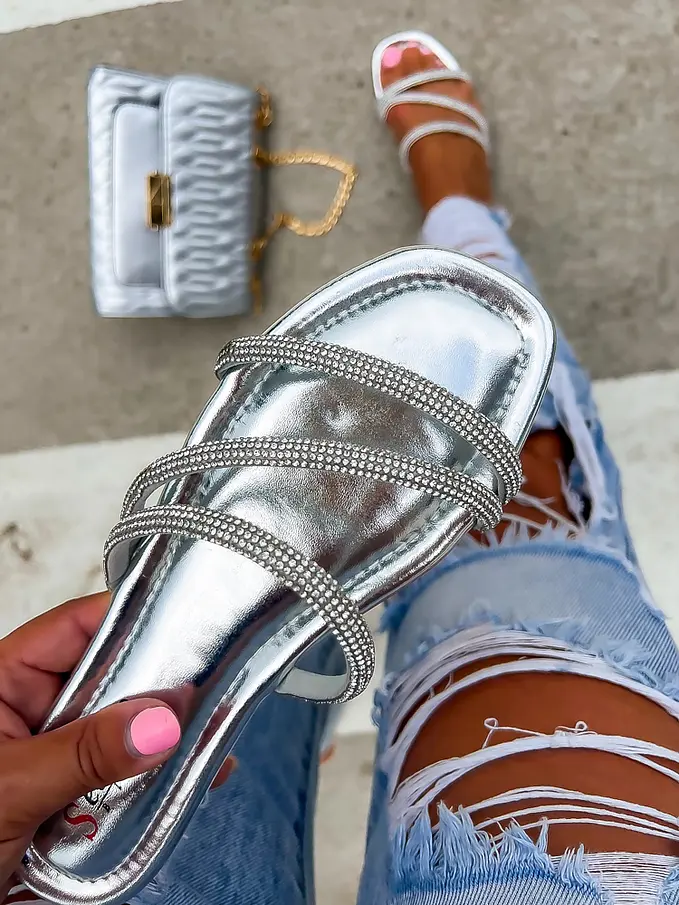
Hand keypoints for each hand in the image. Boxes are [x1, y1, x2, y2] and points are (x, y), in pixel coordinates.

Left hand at [0, 593, 180, 893]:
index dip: (129, 620)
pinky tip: (193, 780)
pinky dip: (157, 785)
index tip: (185, 625)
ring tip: (208, 738)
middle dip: (156, 690)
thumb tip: (158, 720)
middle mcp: (32, 715)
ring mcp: (55, 759)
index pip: (74, 628)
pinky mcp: (73, 804)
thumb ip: (83, 753)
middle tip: (208, 693)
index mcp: (2, 685)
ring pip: (123, 733)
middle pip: (110, 680)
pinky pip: (124, 782)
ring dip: (162, 743)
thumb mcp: (9, 789)